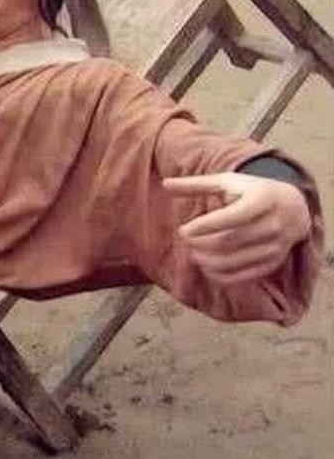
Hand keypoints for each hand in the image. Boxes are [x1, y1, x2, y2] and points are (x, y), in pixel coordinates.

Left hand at [164, 172, 310, 285]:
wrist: (294, 208)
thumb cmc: (251, 192)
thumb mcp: (227, 182)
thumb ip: (197, 184)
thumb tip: (165, 183)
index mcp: (263, 199)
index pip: (233, 216)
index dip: (205, 226)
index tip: (183, 230)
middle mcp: (275, 224)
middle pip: (231, 241)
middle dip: (201, 244)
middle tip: (185, 240)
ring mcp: (276, 246)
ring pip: (235, 261)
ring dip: (207, 261)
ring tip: (192, 253)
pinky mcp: (273, 263)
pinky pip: (244, 276)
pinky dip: (221, 275)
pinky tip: (206, 267)